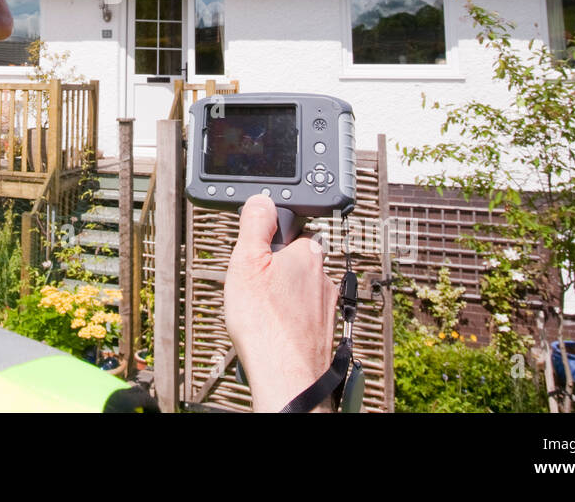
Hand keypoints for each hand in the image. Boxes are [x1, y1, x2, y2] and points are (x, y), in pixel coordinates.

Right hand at [224, 195, 338, 411]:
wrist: (285, 374)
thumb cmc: (265, 323)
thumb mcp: (246, 262)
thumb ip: (256, 226)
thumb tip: (262, 201)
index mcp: (307, 254)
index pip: (292, 233)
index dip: (270, 244)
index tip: (257, 258)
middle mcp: (324, 277)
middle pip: (296, 262)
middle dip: (277, 271)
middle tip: (256, 289)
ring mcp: (327, 305)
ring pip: (301, 290)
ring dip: (284, 297)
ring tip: (262, 314)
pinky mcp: (326, 330)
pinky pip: (304, 315)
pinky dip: (290, 319)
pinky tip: (274, 330)